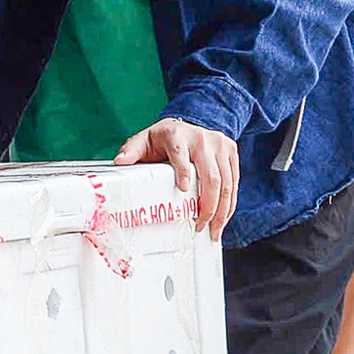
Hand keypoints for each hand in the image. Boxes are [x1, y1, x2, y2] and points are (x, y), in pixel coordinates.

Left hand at [114, 117, 238, 241]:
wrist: (188, 124)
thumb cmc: (164, 138)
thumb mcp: (145, 140)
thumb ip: (132, 151)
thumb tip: (120, 162)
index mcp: (178, 135)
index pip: (181, 155)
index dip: (183, 171)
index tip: (182, 189)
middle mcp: (203, 139)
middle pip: (211, 176)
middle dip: (209, 206)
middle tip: (201, 226)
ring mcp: (220, 145)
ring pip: (226, 183)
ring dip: (222, 211)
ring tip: (214, 230)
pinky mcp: (231, 152)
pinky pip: (234, 182)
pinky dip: (229, 204)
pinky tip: (223, 218)